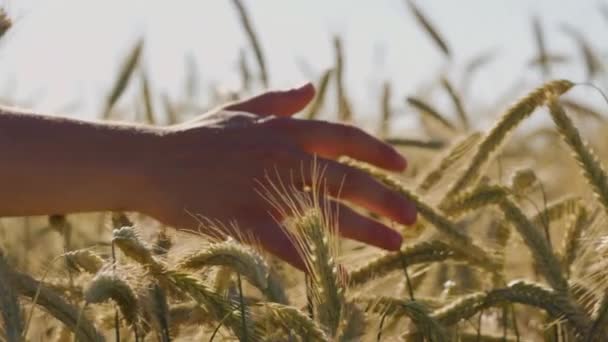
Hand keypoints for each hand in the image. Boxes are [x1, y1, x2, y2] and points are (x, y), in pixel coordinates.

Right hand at [140, 84, 416, 269]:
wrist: (152, 161)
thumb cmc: (196, 137)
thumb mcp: (239, 109)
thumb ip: (278, 101)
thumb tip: (311, 86)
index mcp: (284, 131)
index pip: (344, 137)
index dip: (378, 151)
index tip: (403, 166)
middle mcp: (282, 156)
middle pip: (347, 178)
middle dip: (385, 198)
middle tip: (413, 217)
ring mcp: (264, 187)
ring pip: (325, 211)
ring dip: (365, 230)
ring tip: (394, 246)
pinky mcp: (242, 217)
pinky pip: (284, 243)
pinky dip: (312, 260)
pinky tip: (336, 277)